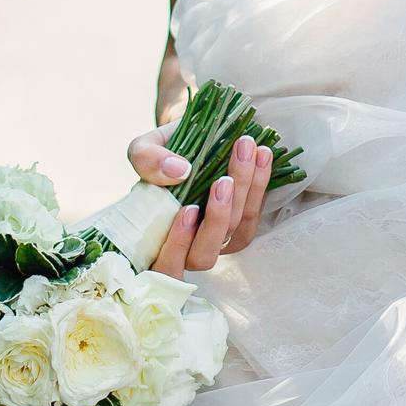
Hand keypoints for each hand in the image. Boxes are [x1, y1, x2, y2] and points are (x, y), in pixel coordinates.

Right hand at [125, 128, 272, 276]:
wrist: (188, 140)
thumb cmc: (159, 154)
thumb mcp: (143, 148)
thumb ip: (147, 159)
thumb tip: (178, 171)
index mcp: (156, 240)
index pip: (165, 265)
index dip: (178, 244)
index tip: (188, 208)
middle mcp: (187, 248)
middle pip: (204, 255)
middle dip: (218, 218)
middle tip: (224, 180)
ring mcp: (217, 239)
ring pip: (234, 231)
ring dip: (244, 191)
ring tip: (245, 151)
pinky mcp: (241, 225)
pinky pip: (253, 215)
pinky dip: (260, 183)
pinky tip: (261, 154)